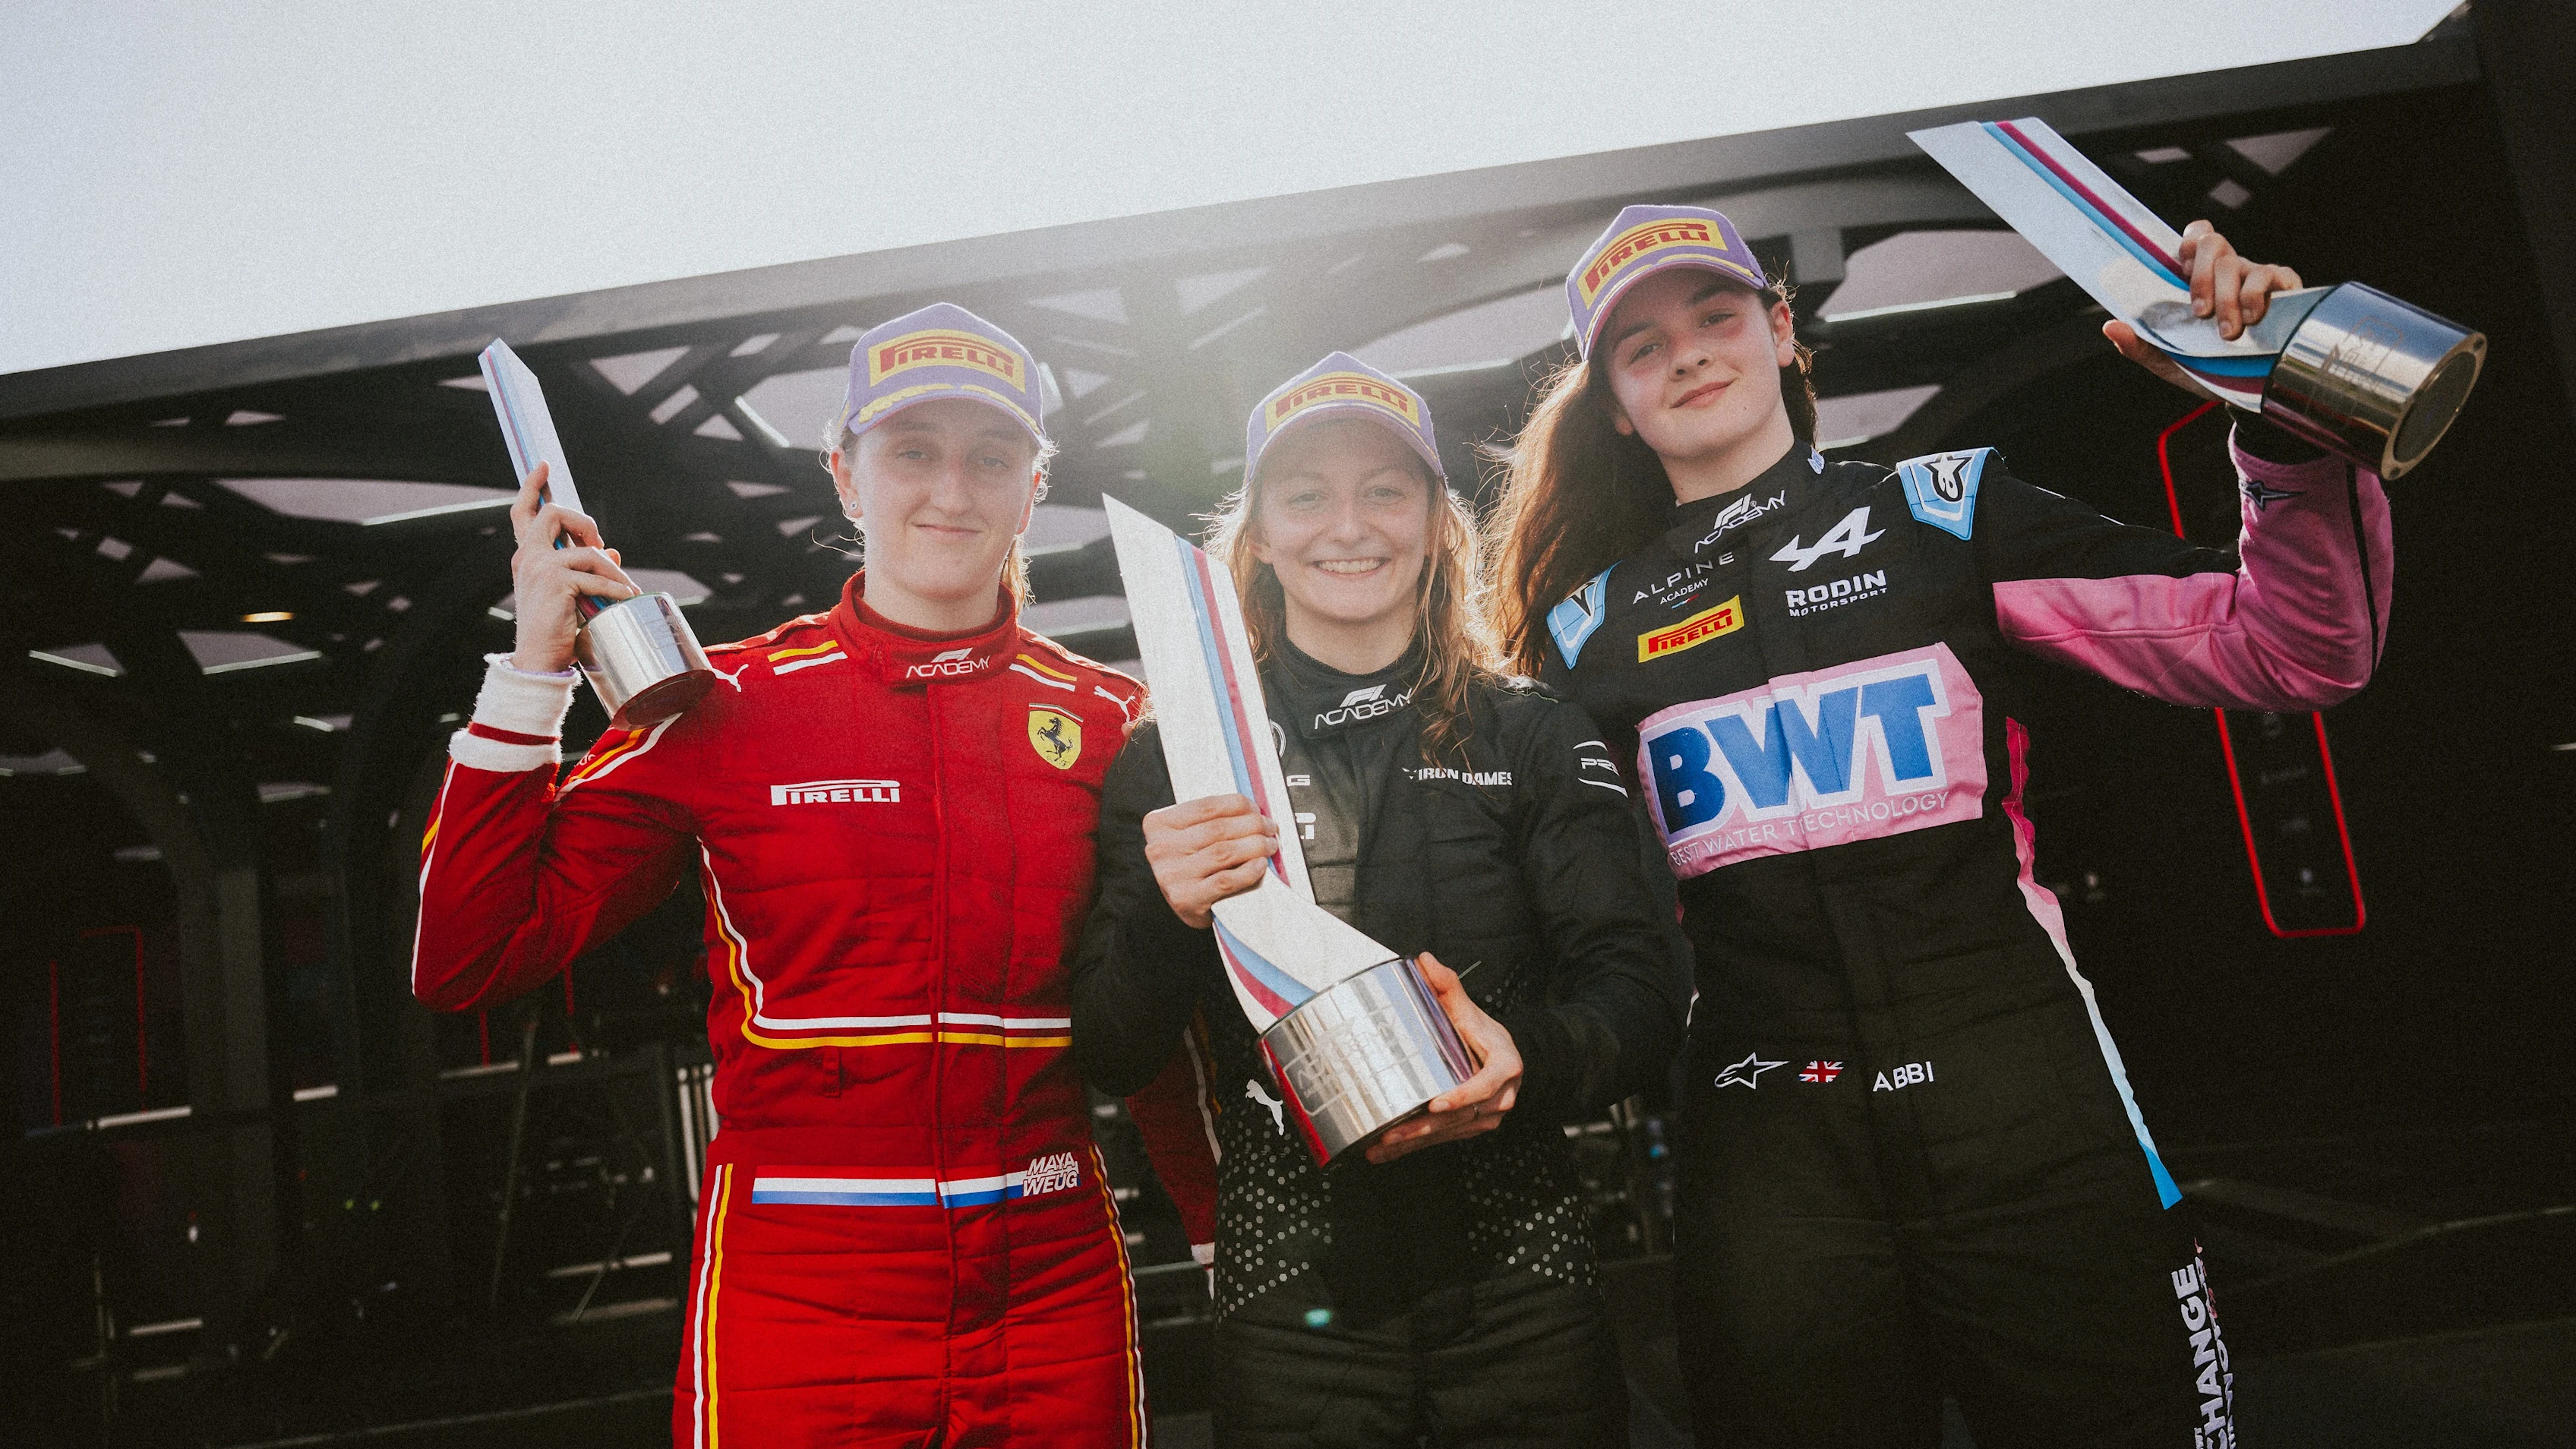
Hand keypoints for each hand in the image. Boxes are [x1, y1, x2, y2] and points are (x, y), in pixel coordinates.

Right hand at [506, 462, 638, 672]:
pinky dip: (615, 589)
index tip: (544, 465)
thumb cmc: (555, 628)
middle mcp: (527, 556)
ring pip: (586, 550)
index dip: (532, 486)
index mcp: (527, 556)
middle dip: (583, 521)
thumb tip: (613, 553)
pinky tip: (625, 599)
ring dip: (612, 570)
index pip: (523, 512)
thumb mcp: (571, 592)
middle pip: (552, 513)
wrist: (539, 659)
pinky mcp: (555, 582)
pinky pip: (595, 576)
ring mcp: (539, 567)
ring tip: (625, 588)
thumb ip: (587, 569)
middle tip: (600, 543)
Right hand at [1142, 793, 1276, 929]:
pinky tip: (1260, 865)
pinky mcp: (1186, 899)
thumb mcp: (1189, 835)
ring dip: (1255, 846)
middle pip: (1218, 828)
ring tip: (1269, 845)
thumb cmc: (1192, 864)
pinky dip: (1248, 871)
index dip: (1239, 805)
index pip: (1207, 806)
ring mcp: (1172, 875)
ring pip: (1224, 852)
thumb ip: (1212, 819)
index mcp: (1159, 824)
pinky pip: (1225, 881)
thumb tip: (1253, 810)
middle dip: (1252, 825)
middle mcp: (1161, 848)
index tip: (1256, 809)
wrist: (1185, 904)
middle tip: (1270, 828)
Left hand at [1364, 953, 1522, 1164]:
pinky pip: (1442, 1139)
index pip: (1484, 1086)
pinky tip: (1385, 1152)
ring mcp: (1485, 1117)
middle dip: (1423, 1128)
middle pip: (1460, 1117)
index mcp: (1504, 1067)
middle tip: (1391, 1132)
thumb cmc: (1485, 1035)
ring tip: (1380, 1146)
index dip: (1462, 1096)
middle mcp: (1499, 1098)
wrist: (1505, 1058)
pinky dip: (1414, 1147)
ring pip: (1448, 1133)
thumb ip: (1448, 987)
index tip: (1436, 1103)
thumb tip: (1424, 961)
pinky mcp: (1470, 1128)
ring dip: (1413, 1143)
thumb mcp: (1469, 1010)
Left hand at [2105, 221, 2304, 394]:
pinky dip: (2259, 295)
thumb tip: (2110, 326)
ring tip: (2228, 332)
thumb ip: (2140, 345)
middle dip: (2204, 277)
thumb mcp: (2169, 361)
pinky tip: (2255, 319)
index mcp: (2199, 279)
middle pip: (2215, 243)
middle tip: (2200, 313)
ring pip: (2239, 265)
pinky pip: (2273, 275)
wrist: (2246, 393)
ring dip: (2229, 298)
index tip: (2182, 269)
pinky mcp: (2284, 287)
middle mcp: (2228, 270)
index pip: (2196, 237)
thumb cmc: (2206, 368)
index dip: (2188, 242)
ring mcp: (2256, 276)